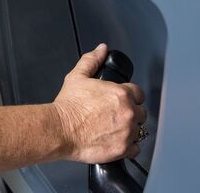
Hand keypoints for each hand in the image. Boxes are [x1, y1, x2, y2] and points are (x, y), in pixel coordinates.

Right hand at [52, 44, 146, 163]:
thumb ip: (92, 60)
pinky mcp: (123, 149)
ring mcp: (127, 132)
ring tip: (113, 129)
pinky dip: (128, 146)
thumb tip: (101, 49)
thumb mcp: (78, 76)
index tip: (121, 101)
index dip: (129, 96)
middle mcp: (128, 112)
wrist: (59, 130)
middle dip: (130, 112)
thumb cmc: (68, 106)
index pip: (138, 93)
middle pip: (140, 112)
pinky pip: (135, 148)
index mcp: (121, 93)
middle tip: (114, 116)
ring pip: (138, 130)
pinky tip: (115, 141)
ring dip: (129, 129)